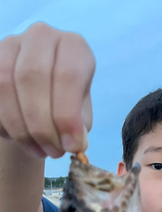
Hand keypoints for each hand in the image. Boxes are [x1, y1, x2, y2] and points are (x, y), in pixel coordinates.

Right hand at [0, 22, 94, 158]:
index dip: (67, 115)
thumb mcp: (81, 115)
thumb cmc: (66, 105)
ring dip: (22, 128)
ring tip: (39, 152)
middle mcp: (41, 37)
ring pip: (5, 86)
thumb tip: (76, 144)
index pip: (67, 76)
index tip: (71, 146)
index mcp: (73, 47)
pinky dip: (5, 125)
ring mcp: (10, 45)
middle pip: (32, 78)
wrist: (41, 97)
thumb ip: (80, 127)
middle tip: (54, 153)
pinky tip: (21, 140)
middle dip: (42, 125)